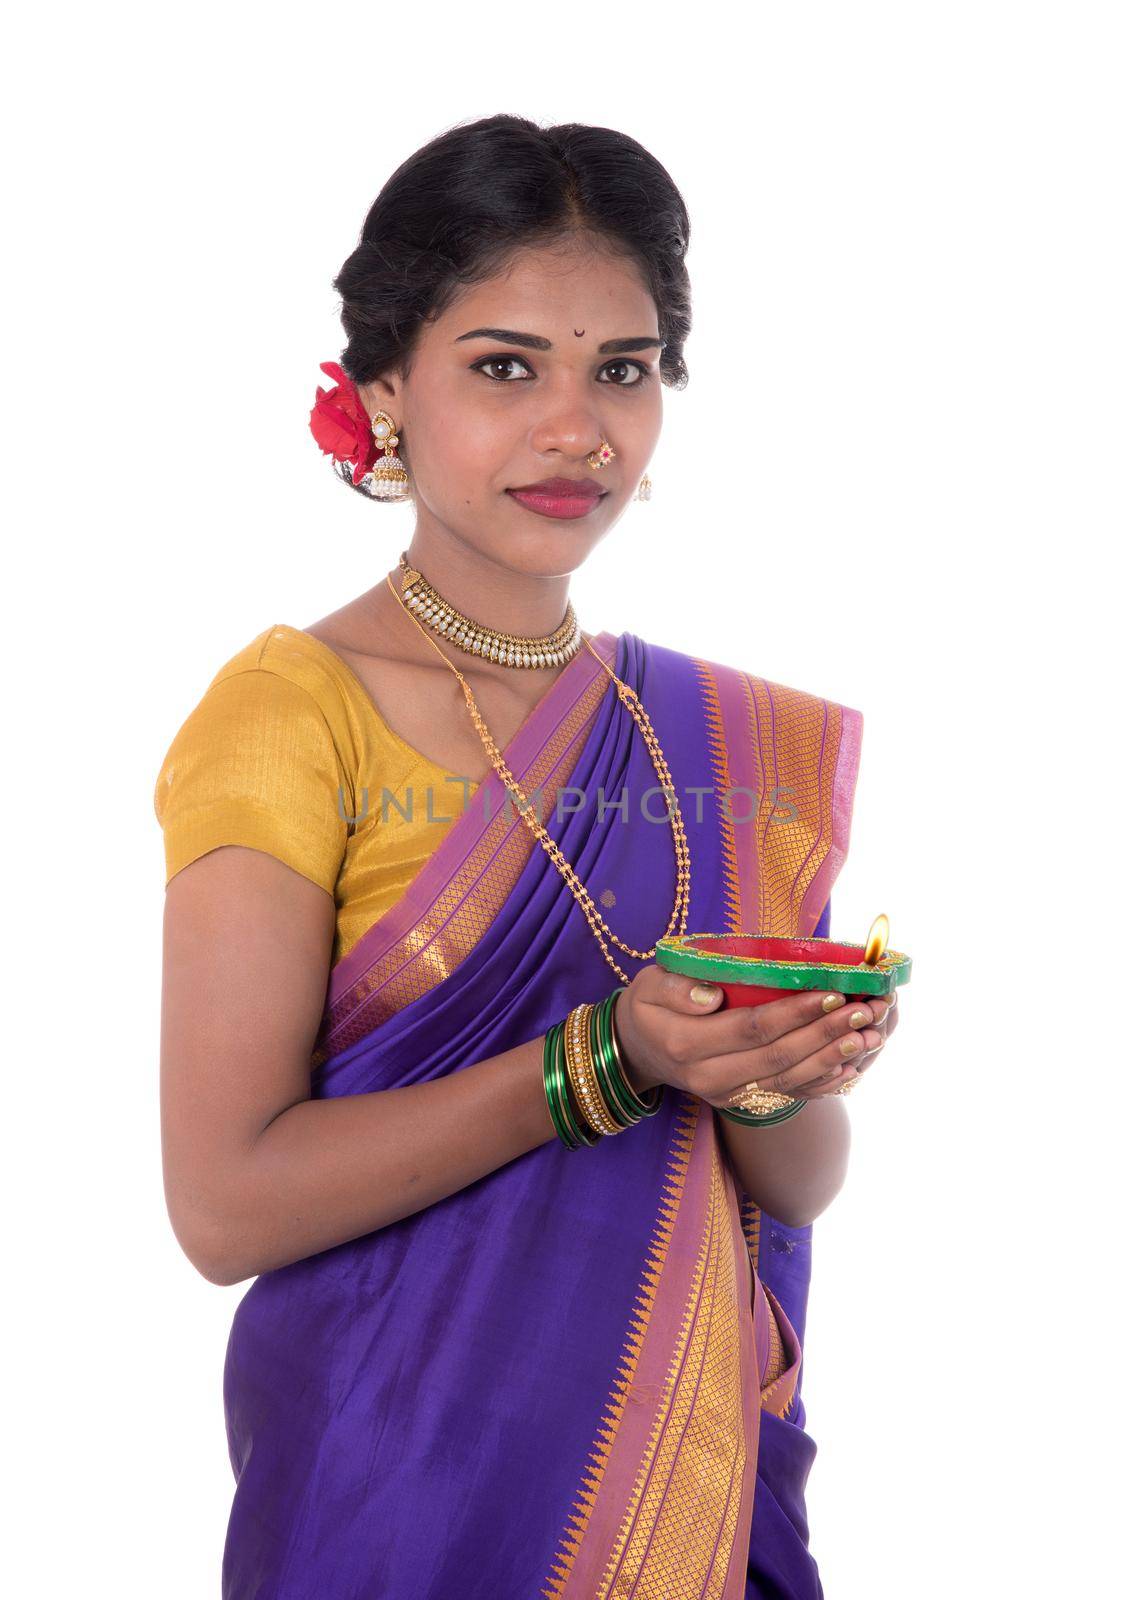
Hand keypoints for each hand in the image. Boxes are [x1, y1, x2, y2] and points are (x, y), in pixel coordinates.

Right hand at [613, 964, 900, 1104]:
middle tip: (863, 1010)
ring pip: (791, 1080)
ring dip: (834, 1058)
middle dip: (826, 1033)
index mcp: (688, 1045)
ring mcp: (730, 1096)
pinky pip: (791, 1094)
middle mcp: (711, 1078)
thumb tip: (710, 995)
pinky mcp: (745, 1102)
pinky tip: (854, 1062)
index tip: (831, 992)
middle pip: (780, 1057)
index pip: (752, 1028)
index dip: (795, 1012)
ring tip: (869, 1034)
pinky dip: (825, 1080)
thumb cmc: (649, 1007)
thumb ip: (675, 988)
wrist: (640, 1051)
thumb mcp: (647, 986)